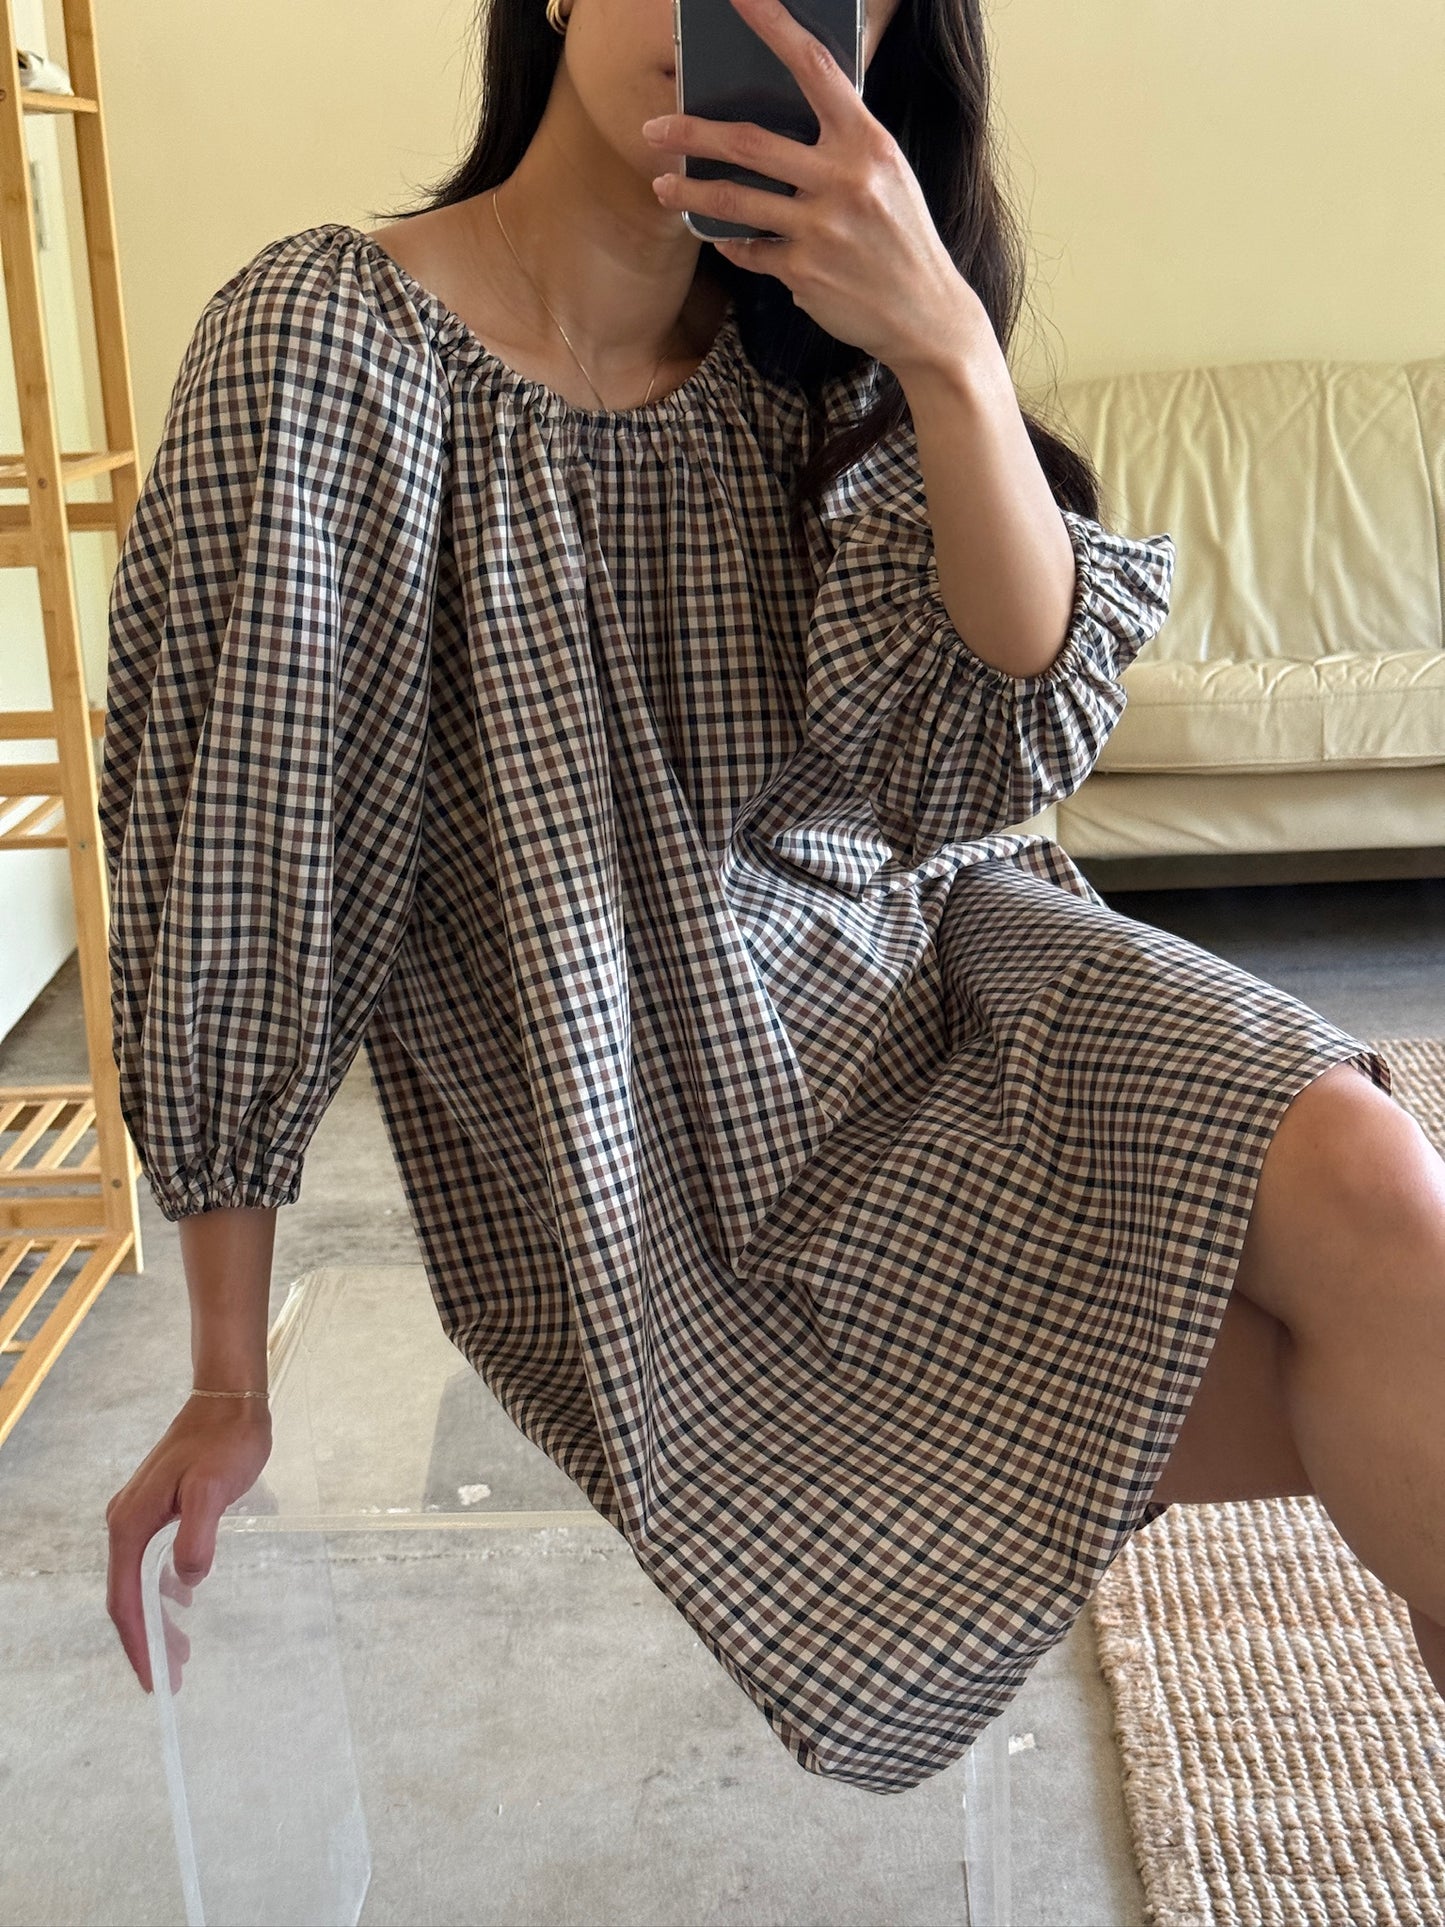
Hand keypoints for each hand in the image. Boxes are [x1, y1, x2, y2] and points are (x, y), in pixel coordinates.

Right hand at [105, 1396, 272, 1691]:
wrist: (229, 1400)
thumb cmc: (225, 1442)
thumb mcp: (214, 1490)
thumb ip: (197, 1536)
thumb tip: (185, 1581)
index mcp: (131, 1524)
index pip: (125, 1599)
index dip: (138, 1643)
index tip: (154, 1679)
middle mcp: (127, 1521)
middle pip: (128, 1596)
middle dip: (147, 1640)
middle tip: (172, 1677)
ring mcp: (141, 1514)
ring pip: (141, 1580)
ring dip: (157, 1618)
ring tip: (180, 1652)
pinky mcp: (160, 1507)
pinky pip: (152, 1562)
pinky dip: (165, 1590)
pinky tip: (183, 1602)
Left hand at [642, 0, 985, 376]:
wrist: (927, 315)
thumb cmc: (902, 238)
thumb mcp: (887, 175)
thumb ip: (842, 145)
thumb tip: (783, 119)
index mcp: (867, 142)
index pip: (814, 68)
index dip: (774, 26)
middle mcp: (844, 179)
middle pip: (750, 142)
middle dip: (692, 133)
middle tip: (655, 127)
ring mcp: (822, 228)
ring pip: (735, 200)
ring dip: (690, 192)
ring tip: (662, 186)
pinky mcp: (804, 272)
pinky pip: (750, 251)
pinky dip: (735, 245)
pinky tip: (725, 240)